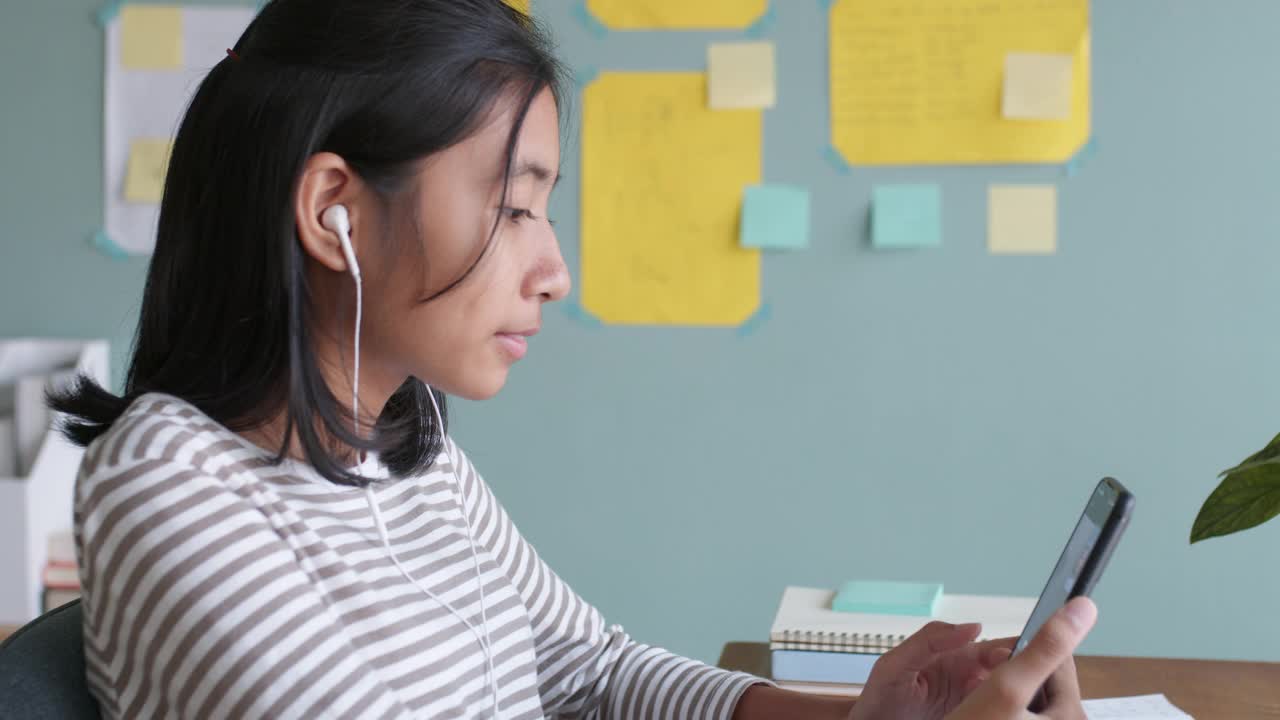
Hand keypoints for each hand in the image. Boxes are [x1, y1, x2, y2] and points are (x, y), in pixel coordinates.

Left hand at [849, 621, 1013, 719]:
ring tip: (1021, 704)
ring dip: (1020, 696)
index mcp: (956, 656)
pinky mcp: (975, 719)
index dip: (1015, 652)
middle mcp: (970, 677)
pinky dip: (1008, 714)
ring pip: (1009, 694)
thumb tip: (974, 627)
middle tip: (1028, 685)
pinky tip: (1011, 716)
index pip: (997, 648)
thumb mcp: (896, 664)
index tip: (1021, 662)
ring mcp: (974, 702)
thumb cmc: (880, 698)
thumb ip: (929, 640)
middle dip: (1023, 675)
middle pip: (1011, 671)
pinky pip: (998, 715)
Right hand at [946, 597, 1096, 719]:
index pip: (1059, 661)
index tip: (995, 667)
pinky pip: (1020, 718)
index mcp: (1074, 718)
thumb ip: (1045, 647)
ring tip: (981, 712)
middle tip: (983, 698)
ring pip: (1028, 702)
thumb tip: (1086, 606)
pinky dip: (1002, 715)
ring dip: (1004, 698)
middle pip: (1043, 683)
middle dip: (1013, 679)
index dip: (1023, 653)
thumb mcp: (1005, 688)